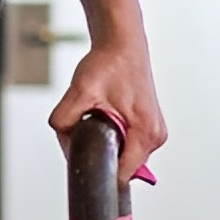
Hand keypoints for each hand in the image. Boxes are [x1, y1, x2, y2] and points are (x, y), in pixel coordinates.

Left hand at [49, 36, 166, 187]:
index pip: (122, 176)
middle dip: (100, 154)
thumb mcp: (79, 92)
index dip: (100, 173)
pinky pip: (128, 144)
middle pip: (122, 167)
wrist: (122, 43)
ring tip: (99, 116)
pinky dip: (114, 136)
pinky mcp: (149, 126)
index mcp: (145, 133)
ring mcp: (155, 132)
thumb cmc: (109, 63)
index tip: (84, 164)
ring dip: (107, 144)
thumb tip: (64, 144)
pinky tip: (106, 115)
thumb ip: (63, 121)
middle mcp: (156, 136)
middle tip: (87, 128)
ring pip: (124, 155)